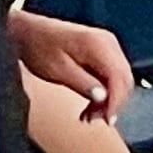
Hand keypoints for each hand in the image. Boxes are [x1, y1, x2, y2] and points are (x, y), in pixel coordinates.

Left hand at [9, 9, 134, 122]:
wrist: (28, 32)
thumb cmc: (39, 46)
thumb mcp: (57, 70)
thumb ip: (83, 83)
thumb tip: (103, 98)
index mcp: (98, 45)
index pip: (119, 78)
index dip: (116, 102)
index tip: (108, 120)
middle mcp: (107, 42)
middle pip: (124, 79)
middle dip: (113, 103)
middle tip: (94, 119)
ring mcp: (106, 45)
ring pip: (120, 79)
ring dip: (109, 99)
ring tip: (90, 114)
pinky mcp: (102, 51)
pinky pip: (112, 75)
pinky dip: (105, 91)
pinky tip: (92, 103)